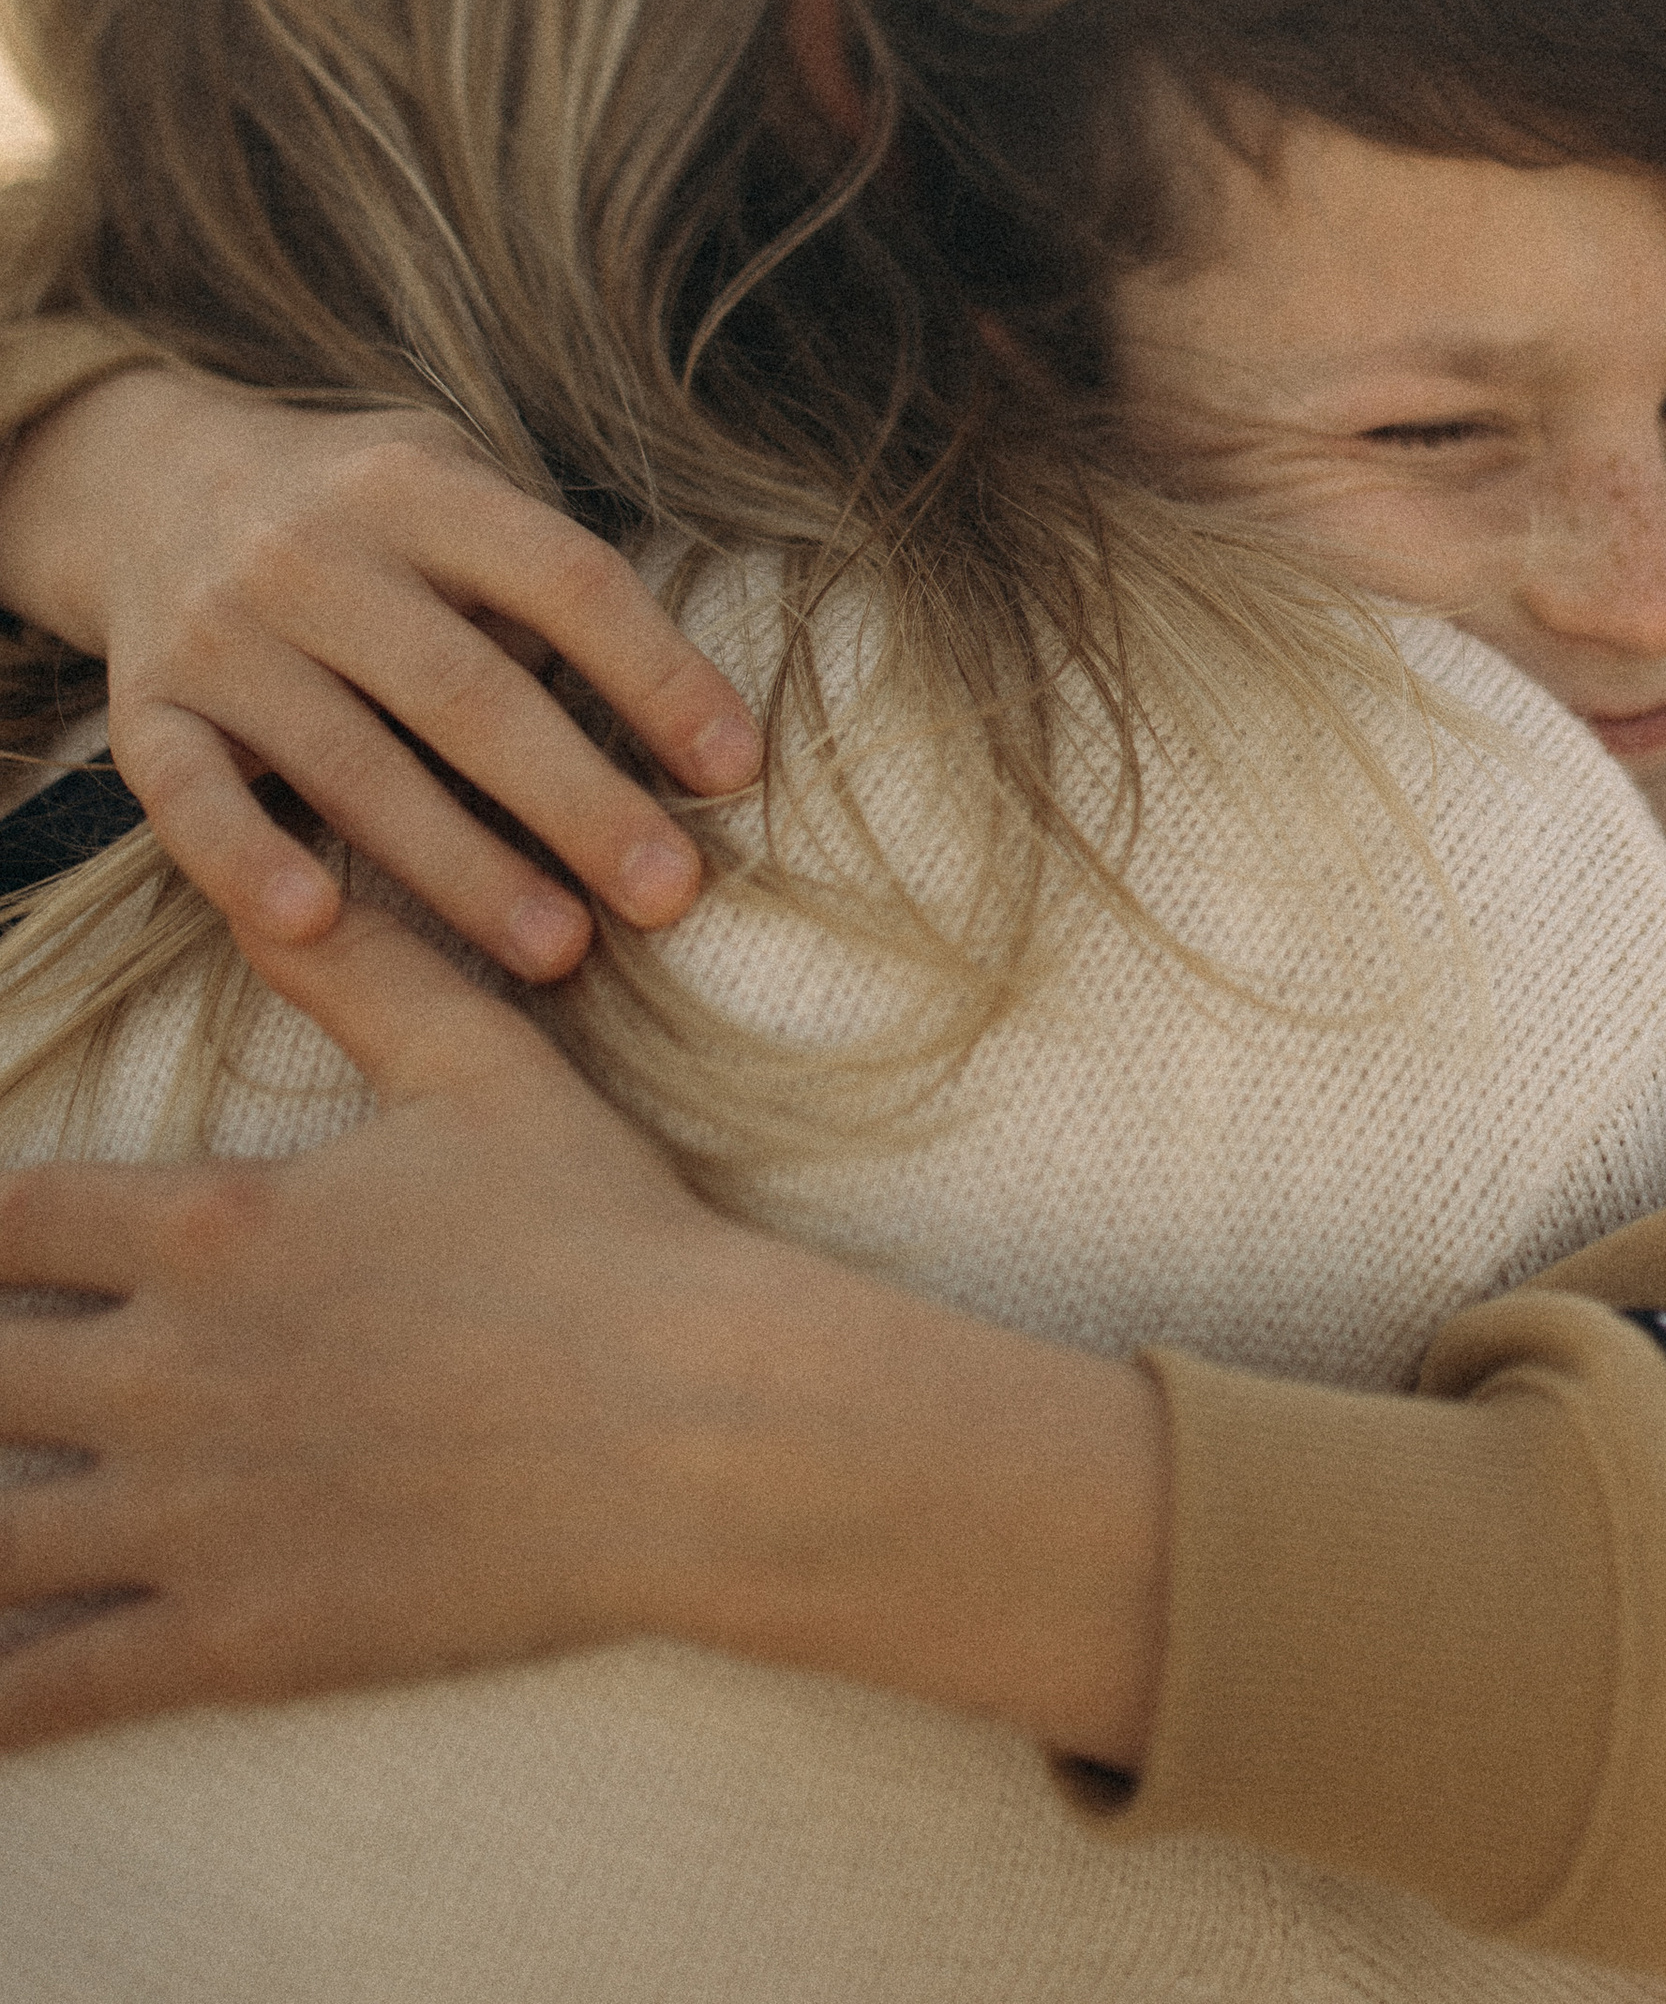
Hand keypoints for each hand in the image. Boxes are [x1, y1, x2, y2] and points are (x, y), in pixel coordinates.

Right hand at [0, 374, 759, 975]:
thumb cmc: (362, 511)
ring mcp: (218, 632)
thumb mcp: (453, 484)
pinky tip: (317, 925)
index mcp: (417, 484)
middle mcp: (312, 551)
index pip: (564, 577)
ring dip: (461, 869)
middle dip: (578, 800)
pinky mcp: (144, 709)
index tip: (736, 769)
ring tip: (563, 949)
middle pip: (466, 690)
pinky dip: (249, 861)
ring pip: (351, 764)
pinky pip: (191, 798)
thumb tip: (680, 712)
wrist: (148, 482)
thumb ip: (540, 577)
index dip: (657, 672)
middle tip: (671, 893)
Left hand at [0, 903, 1168, 1766]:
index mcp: (214, 1231)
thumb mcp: (483, 1066)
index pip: (12, 1219)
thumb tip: (289, 876)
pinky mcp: (237, 1641)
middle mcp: (172, 1373)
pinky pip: (52, 1690)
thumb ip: (365, 970)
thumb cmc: (601, 1232)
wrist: (696, 1422)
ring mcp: (195, 1519)